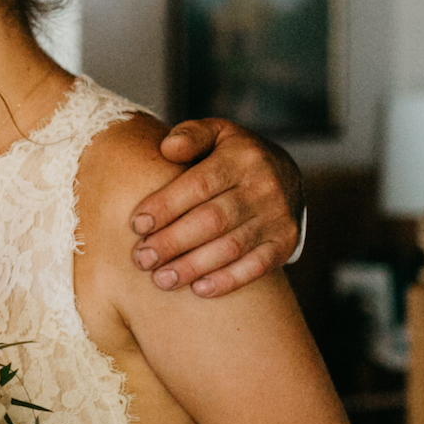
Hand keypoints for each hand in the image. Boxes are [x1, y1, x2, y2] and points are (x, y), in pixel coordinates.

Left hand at [130, 120, 304, 297]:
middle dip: (173, 242)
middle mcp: (264, 186)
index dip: (166, 206)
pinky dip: (227, 280)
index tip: (137, 224)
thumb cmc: (232, 156)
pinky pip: (257, 267)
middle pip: (212, 220)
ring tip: (161, 279)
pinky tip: (198, 289)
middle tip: (142, 259)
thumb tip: (167, 149)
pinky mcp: (285, 243)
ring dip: (193, 267)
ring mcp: (278, 216)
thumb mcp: (215, 133)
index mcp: (242, 156)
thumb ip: (190, 135)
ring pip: (231, 247)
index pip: (199, 184)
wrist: (286, 174)